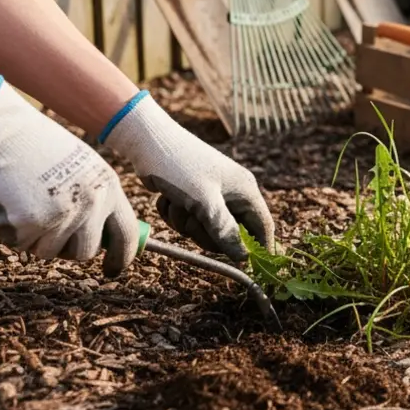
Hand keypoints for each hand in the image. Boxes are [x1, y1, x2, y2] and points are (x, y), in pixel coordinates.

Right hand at [0, 76, 138, 275]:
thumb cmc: (38, 147)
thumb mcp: (83, 167)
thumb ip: (96, 200)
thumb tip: (102, 239)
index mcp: (108, 187)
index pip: (126, 234)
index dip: (121, 257)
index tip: (113, 269)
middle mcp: (90, 205)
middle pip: (85, 252)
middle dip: (69, 249)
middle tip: (51, 230)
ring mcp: (60, 217)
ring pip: (50, 252)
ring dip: (36, 238)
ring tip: (26, 203)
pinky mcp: (28, 226)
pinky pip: (21, 245)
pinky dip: (12, 230)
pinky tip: (10, 202)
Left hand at [101, 92, 274, 261]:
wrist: (147, 139)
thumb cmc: (179, 166)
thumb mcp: (203, 202)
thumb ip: (225, 231)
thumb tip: (244, 258)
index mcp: (244, 190)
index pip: (263, 227)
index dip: (258, 250)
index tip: (248, 270)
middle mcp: (233, 192)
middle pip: (231, 233)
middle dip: (205, 232)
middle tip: (191, 220)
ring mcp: (213, 193)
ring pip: (206, 228)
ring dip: (185, 223)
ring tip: (175, 203)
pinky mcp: (193, 195)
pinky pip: (189, 219)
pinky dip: (175, 214)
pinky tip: (166, 198)